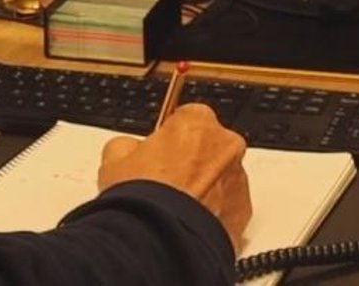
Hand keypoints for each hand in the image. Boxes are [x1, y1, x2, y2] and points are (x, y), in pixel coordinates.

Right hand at [98, 104, 251, 249]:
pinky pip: (229, 206)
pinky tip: (190, 222)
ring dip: (205, 187)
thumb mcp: (115, 159)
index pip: (187, 118)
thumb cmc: (142, 198)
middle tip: (167, 183)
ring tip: (177, 208)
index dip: (170, 138)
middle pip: (210, 146)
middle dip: (192, 161)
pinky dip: (214, 212)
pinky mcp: (243, 211)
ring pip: (222, 177)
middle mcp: (226, 145)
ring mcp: (238, 178)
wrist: (160, 240)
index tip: (159, 152)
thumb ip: (129, 145)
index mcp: (197, 121)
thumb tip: (130, 150)